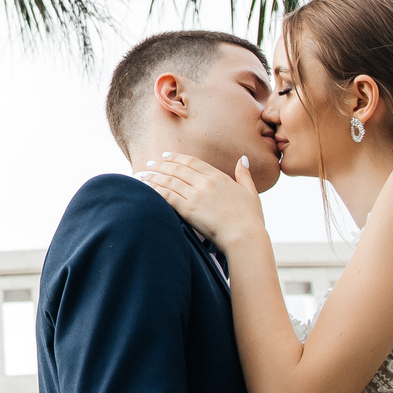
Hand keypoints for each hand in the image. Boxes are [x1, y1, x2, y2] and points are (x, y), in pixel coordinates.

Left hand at [136, 151, 267, 251]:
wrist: (245, 237)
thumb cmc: (250, 219)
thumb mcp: (251, 193)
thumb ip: (244, 175)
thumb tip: (242, 158)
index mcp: (219, 177)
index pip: (192, 162)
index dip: (177, 158)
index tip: (166, 156)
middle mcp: (205, 182)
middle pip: (177, 169)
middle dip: (160, 165)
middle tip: (149, 163)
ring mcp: (196, 195)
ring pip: (169, 181)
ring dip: (153, 176)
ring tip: (141, 174)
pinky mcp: (188, 209)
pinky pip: (167, 196)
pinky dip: (154, 190)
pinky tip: (145, 188)